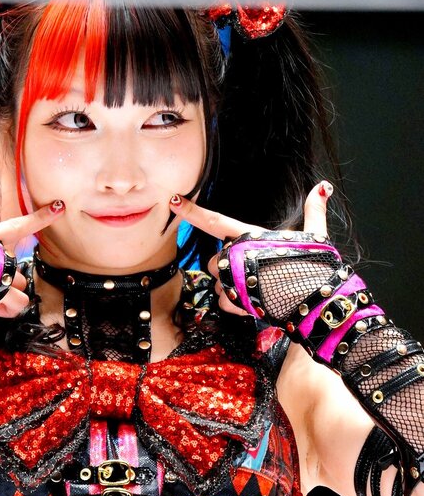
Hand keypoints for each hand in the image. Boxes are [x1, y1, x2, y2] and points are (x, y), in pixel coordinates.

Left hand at [167, 182, 331, 316]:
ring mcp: (234, 279)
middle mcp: (238, 256)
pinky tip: (255, 304)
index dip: (192, 212)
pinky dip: (237, 308)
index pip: (215, 221)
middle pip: (214, 262)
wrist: (316, 299)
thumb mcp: (315, 235)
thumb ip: (314, 211)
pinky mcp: (235, 301)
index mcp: (251, 236)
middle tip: (253, 274)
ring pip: (218, 285)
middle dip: (228, 270)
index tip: (173, 201)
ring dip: (232, 290)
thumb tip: (322, 187)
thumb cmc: (314, 266)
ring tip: (259, 290)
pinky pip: (224, 305)